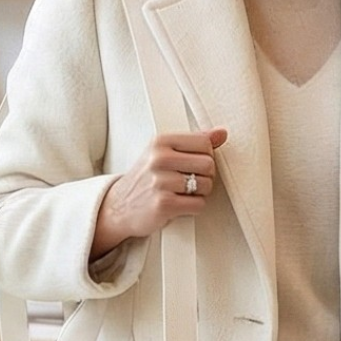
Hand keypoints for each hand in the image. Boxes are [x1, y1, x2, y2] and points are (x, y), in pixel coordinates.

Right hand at [91, 128, 228, 256]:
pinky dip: (193, 207)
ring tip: (182, 193)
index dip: (206, 156)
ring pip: (206, 186)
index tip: (194, 164)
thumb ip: (194, 142)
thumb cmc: (145, 179)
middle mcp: (159, 159)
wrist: (119, 206)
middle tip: (190, 181)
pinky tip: (179, 204)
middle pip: (208, 165)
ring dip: (199, 193)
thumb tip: (221, 133)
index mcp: (161, 142)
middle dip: (205, 176)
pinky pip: (198, 204)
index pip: (204, 143)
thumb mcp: (164, 153)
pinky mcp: (164, 204)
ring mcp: (160, 182)